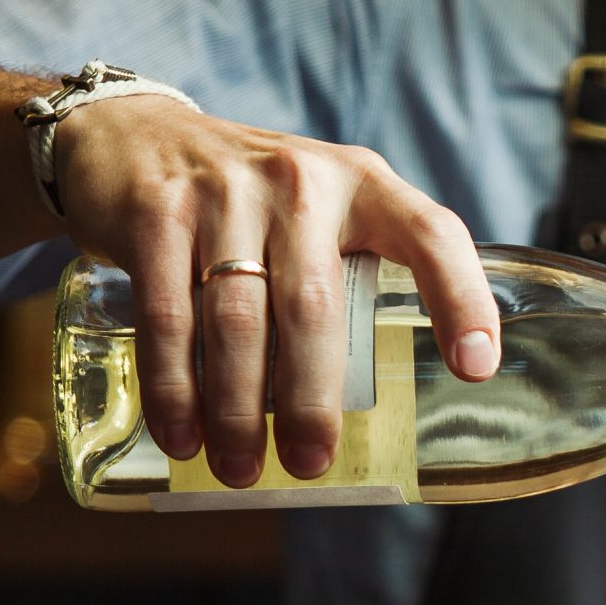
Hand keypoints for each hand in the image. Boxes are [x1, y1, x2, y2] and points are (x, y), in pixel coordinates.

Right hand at [52, 97, 500, 486]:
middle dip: (312, 399)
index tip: (475, 369)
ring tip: (239, 468)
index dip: (461, 299)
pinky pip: (169, 316)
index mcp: (362, 185)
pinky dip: (174, 386)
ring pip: (239, 322)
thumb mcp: (318, 210)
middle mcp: (301, 181)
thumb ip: (351, 273)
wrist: (130, 135)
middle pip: (314, 307)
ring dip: (238, 409)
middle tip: (310, 463)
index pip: (431, 235)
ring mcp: (224, 194)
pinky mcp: (157, 213)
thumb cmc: (250, 201)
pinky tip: (182, 432)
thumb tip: (374, 403)